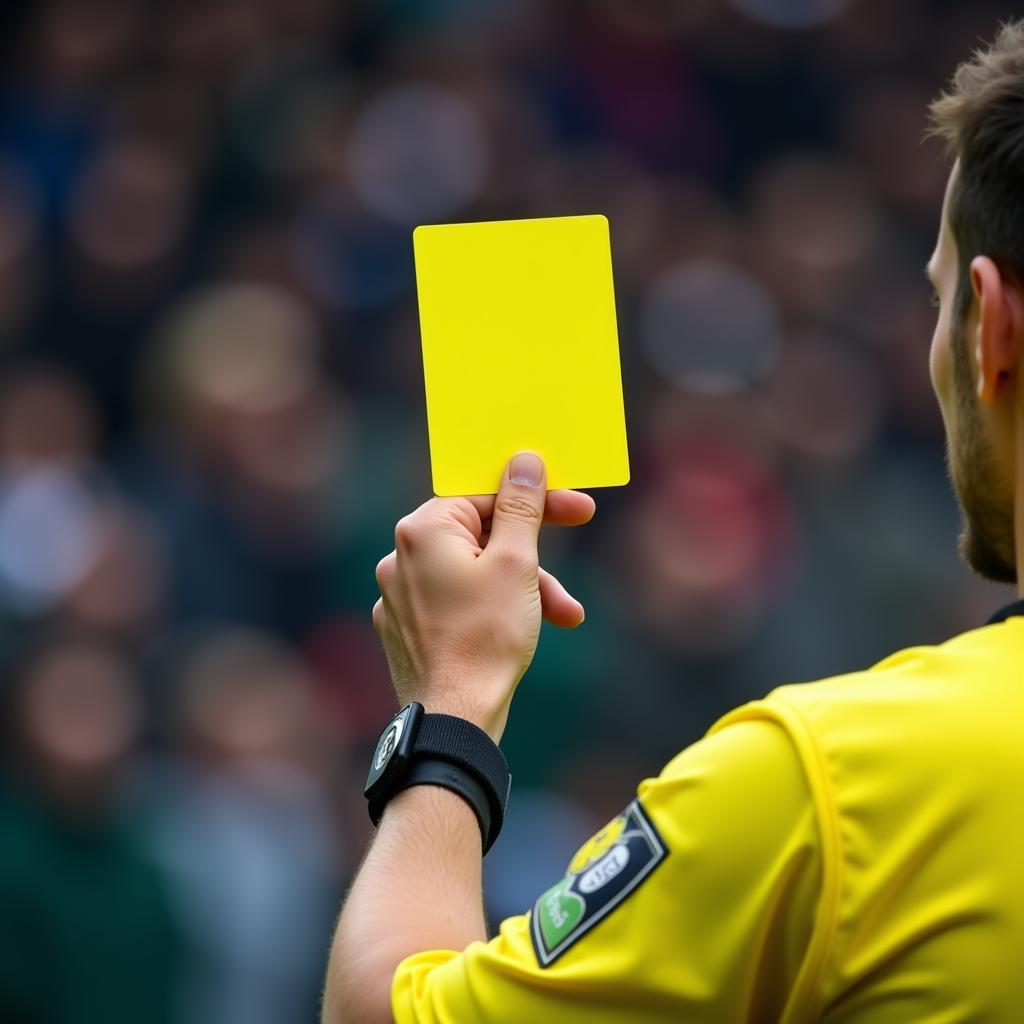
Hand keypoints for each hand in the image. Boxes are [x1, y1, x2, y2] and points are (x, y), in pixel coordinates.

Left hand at [372, 452, 594, 740]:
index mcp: (423, 529)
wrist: (454, 719)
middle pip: (481, 533)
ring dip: (522, 586)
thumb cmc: (486, 638)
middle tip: (576, 554)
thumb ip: (521, 507)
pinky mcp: (406, 627)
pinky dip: (492, 607)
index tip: (576, 506)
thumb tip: (524, 461)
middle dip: (534, 551)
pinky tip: (524, 630)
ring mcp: (400, 595)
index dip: (536, 497)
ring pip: (473, 571)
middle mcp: (401, 556)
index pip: (484, 494)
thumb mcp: (516, 562)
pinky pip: (456, 600)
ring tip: (565, 614)